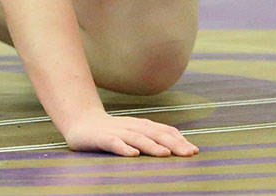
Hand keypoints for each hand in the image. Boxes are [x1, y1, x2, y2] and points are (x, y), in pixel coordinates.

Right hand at [62, 110, 198, 156]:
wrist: (81, 121)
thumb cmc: (111, 131)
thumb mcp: (134, 132)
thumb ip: (151, 137)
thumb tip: (175, 147)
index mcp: (142, 126)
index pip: (164, 131)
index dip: (180, 140)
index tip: (194, 151)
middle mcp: (132, 127)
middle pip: (156, 134)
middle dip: (174, 144)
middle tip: (189, 153)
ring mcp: (117, 132)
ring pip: (137, 138)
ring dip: (152, 145)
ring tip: (165, 154)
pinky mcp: (102, 138)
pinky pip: (114, 143)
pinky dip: (124, 148)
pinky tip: (132, 154)